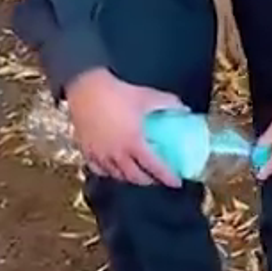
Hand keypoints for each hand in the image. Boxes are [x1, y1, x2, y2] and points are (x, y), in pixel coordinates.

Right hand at [66, 67, 187, 185]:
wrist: (86, 88)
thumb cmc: (117, 93)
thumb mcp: (146, 96)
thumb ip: (168, 103)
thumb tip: (185, 109)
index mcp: (134, 143)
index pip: (155, 167)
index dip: (167, 177)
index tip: (176, 183)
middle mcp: (117, 154)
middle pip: (136, 177)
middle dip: (149, 181)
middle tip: (157, 179)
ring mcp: (100, 154)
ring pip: (117, 176)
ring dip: (130, 178)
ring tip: (138, 174)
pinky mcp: (86, 151)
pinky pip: (99, 169)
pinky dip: (108, 172)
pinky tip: (113, 169)